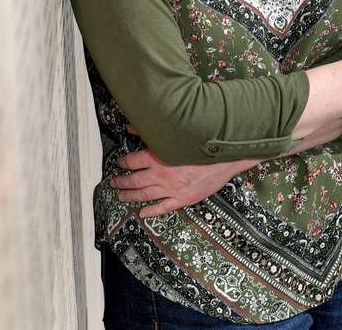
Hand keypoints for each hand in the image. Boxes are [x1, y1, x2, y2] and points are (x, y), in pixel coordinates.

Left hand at [110, 126, 257, 217]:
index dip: (123, 162)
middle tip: (114, 183)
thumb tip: (131, 128)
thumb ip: (150, 133)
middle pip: (135, 180)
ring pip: (145, 195)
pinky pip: (163, 207)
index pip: (132, 161)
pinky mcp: (184, 198)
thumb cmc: (201, 144)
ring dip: (131, 196)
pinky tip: (142, 213)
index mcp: (158, 157)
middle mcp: (162, 174)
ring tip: (121, 196)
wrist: (226, 156)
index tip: (119, 163)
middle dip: (122, 181)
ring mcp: (173, 189)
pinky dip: (151, 211)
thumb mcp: (174, 135)